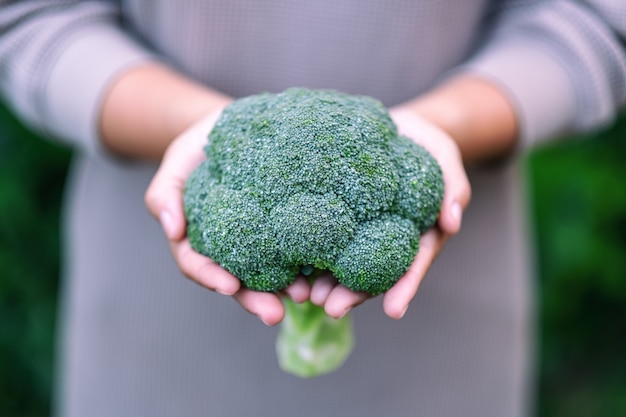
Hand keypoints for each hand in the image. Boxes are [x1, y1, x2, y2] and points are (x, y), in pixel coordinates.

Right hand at [144, 108, 307, 325]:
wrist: (233, 129)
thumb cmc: (198, 148)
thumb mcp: (175, 164)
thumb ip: (165, 195)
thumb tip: (173, 230)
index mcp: (197, 239)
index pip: (198, 264)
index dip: (211, 277)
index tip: (229, 286)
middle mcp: (228, 247)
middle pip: (237, 280)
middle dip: (254, 300)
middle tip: (274, 314)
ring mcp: (256, 241)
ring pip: (268, 272)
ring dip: (284, 290)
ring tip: (305, 297)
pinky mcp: (282, 228)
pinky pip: (293, 248)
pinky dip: (306, 263)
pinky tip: (322, 271)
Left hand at [311, 106, 470, 318]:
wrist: (399, 128)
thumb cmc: (428, 147)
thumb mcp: (446, 160)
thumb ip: (452, 188)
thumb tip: (452, 221)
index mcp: (415, 234)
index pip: (412, 264)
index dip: (404, 288)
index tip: (394, 311)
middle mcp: (386, 238)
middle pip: (372, 272)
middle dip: (354, 294)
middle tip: (332, 309)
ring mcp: (361, 227)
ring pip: (344, 260)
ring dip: (327, 282)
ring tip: (308, 297)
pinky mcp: (340, 211)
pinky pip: (325, 232)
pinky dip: (309, 248)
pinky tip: (291, 261)